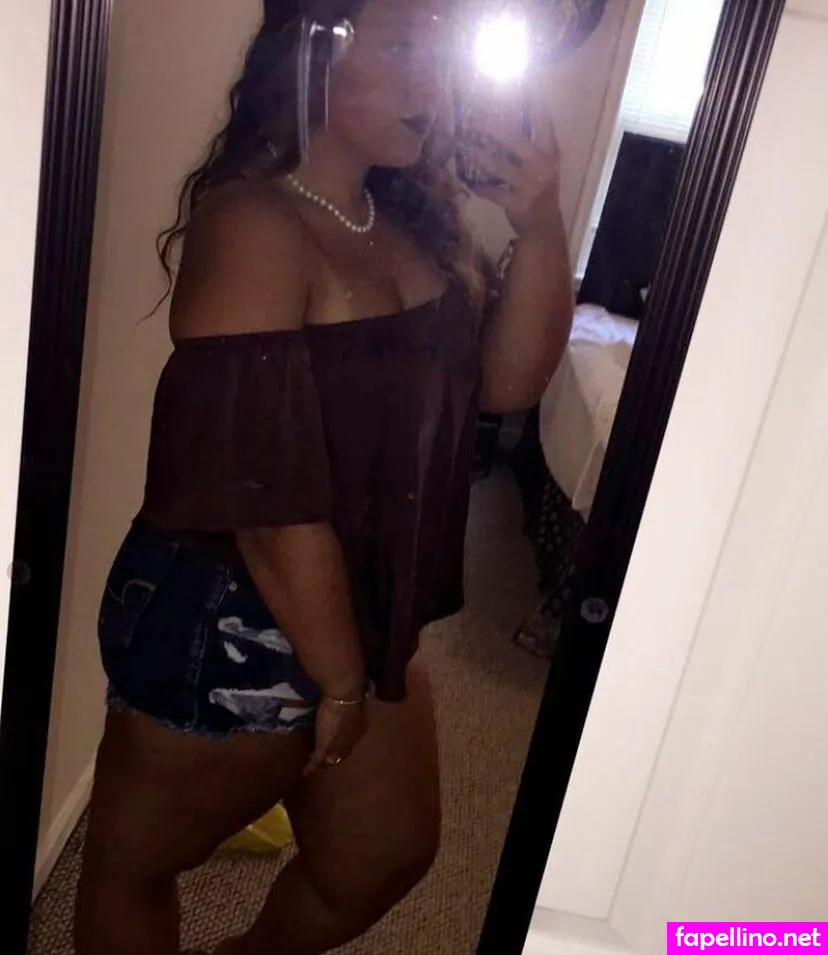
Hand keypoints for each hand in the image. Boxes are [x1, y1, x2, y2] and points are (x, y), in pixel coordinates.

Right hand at [303, 696, 367, 776]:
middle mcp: (352, 739)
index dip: (344, 742)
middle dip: (336, 754)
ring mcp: (339, 744)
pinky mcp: (326, 746)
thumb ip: (354, 701)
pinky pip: (318, 760)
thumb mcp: (352, 698)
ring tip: (314, 763)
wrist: (345, 694)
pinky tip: (305, 772)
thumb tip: (358, 695)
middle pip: (344, 751)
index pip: (352, 739)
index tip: (338, 742)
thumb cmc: (350, 691)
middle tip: (326, 757)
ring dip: (324, 761)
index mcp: (360, 727)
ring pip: (332, 757)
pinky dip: (311, 767)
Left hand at [458, 108, 561, 236]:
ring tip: (462, 145)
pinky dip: (480, 187)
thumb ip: (528, 144)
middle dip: (491, 128)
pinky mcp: (517, 203)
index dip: (533, 101)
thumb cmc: (539, 187)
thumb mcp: (542, 164)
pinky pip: (492, 192)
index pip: (543, 121)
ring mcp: (529, 185)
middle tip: (472, 119)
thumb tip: (499, 118)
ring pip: (497, 165)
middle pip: (514, 140)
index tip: (521, 83)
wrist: (544, 224)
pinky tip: (470, 181)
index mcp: (550, 152)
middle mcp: (541, 165)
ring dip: (477, 155)